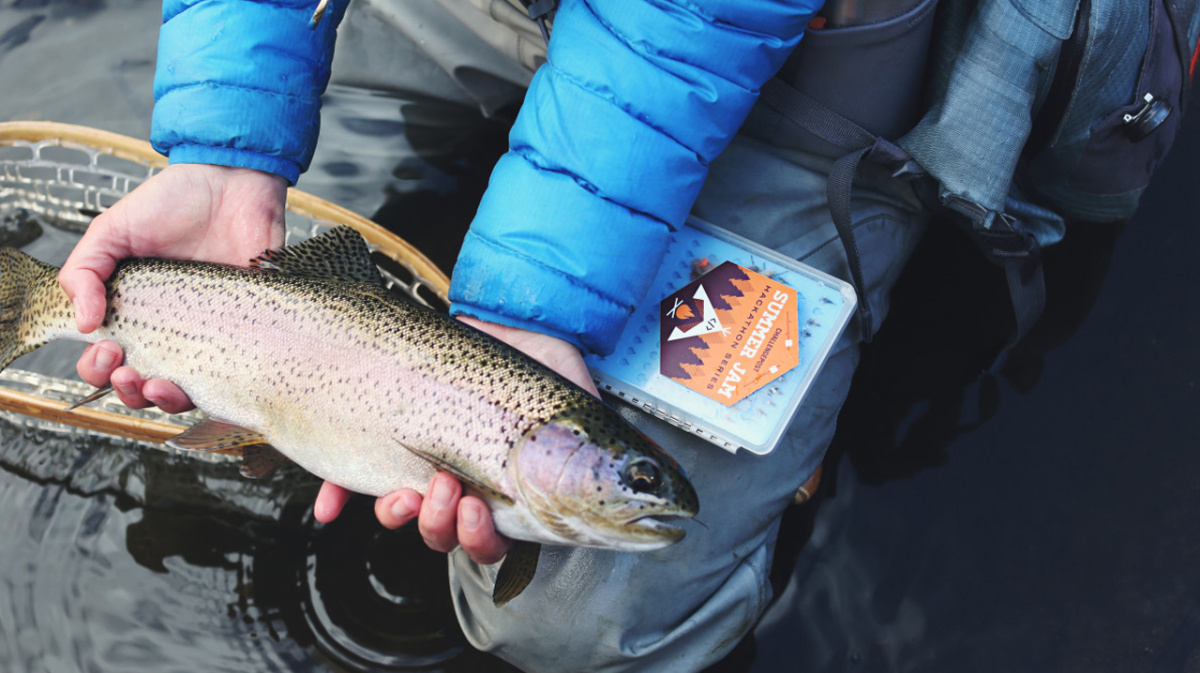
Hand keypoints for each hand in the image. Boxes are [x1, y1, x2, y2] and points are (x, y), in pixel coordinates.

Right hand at [60, 163, 287, 410]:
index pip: (106, 361)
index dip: (98, 369)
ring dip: (162, 400)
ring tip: (157, 384)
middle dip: (126, 390)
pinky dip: (214, 392)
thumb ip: (85, 271)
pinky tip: (202, 383)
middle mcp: (168, 330)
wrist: (233, 184)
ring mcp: (208, 335)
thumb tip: (84, 324)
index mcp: (132, 312)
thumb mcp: (113, 230)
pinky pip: (231, 377)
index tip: (106, 349)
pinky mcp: (245, 334)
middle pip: (139, 386)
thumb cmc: (174, 202)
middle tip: (127, 369)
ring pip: (182, 392)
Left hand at [314, 317, 600, 564]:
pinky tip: (330, 507)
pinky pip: (353, 479)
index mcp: (511, 491)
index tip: (479, 513)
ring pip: (403, 514)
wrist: (507, 312)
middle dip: (441, 527)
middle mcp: (466, 485)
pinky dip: (338, 496)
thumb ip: (599, 457)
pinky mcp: (388, 438)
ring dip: (400, 514)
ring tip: (407, 486)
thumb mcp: (580, 409)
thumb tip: (647, 495)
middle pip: (444, 536)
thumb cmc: (548, 361)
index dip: (481, 543)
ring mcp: (424, 463)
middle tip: (447, 490)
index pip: (495, 542)